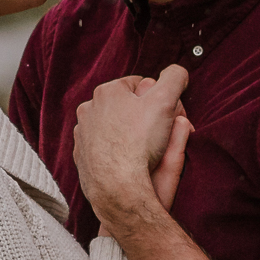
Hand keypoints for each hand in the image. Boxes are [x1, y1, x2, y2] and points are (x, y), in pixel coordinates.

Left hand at [74, 64, 188, 221]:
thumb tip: (178, 72)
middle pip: (126, 106)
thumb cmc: (139, 143)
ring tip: (145, 149)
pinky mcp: (82, 156)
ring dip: (129, 132)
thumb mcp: (165, 101)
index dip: (159, 99)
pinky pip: (103, 147)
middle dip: (144, 115)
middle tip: (161, 132)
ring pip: (114, 126)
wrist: (116, 187)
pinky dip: (115, 151)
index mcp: (108, 91)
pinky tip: (128, 161)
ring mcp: (83, 134)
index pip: (141, 85)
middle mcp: (90, 109)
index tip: (168, 115)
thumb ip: (174, 78)